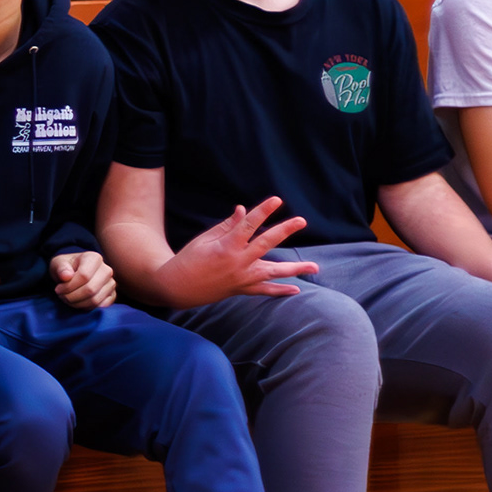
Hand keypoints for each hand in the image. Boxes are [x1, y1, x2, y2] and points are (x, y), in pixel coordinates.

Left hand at [50, 250, 118, 308]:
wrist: (73, 273)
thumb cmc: (65, 268)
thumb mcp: (58, 263)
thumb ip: (61, 268)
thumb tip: (66, 276)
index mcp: (94, 258)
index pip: (84, 276)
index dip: (69, 286)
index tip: (58, 289)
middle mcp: (106, 270)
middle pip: (90, 289)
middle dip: (72, 297)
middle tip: (62, 296)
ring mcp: (111, 283)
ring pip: (95, 300)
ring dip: (78, 304)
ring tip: (68, 300)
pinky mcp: (113, 294)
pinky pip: (102, 306)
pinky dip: (87, 308)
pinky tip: (78, 303)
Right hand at [162, 198, 319, 306]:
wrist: (177, 288)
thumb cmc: (188, 259)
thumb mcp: (204, 239)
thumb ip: (227, 226)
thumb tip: (243, 210)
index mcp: (226, 246)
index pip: (249, 224)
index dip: (263, 210)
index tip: (277, 200)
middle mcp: (237, 262)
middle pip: (266, 244)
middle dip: (284, 231)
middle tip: (301, 220)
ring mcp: (241, 278)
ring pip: (273, 272)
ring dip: (294, 269)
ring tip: (314, 267)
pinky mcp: (241, 289)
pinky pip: (264, 291)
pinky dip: (280, 290)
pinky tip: (296, 289)